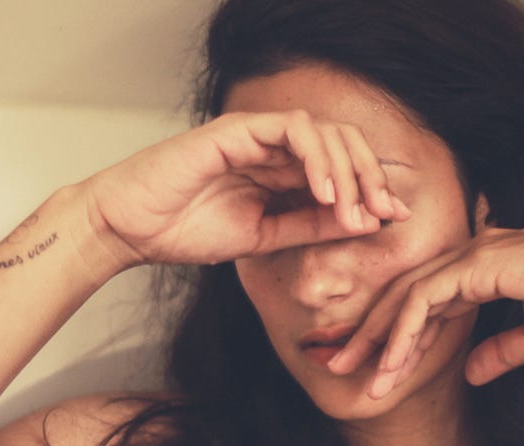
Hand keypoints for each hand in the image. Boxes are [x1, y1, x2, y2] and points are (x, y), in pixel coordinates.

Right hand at [81, 110, 410, 266]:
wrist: (130, 230)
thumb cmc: (184, 231)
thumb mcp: (265, 237)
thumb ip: (312, 226)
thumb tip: (366, 222)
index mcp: (281, 170)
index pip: (342, 166)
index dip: (372, 188)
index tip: (394, 218)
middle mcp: (273, 147)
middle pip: (343, 142)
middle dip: (371, 175)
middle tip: (385, 211)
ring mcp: (256, 134)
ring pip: (325, 132)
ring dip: (349, 170)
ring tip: (353, 208)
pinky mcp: (238, 129)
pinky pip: (293, 130)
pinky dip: (317, 157)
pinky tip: (324, 191)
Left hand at [326, 226, 523, 397]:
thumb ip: (501, 351)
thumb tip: (470, 373)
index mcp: (485, 264)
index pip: (426, 299)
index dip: (397, 333)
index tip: (374, 366)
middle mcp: (472, 253)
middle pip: (403, 293)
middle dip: (368, 331)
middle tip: (336, 363)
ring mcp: (472, 254)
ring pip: (405, 297)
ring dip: (377, 338)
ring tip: (352, 373)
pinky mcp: (477, 264)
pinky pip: (425, 302)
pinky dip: (404, 333)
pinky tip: (390, 363)